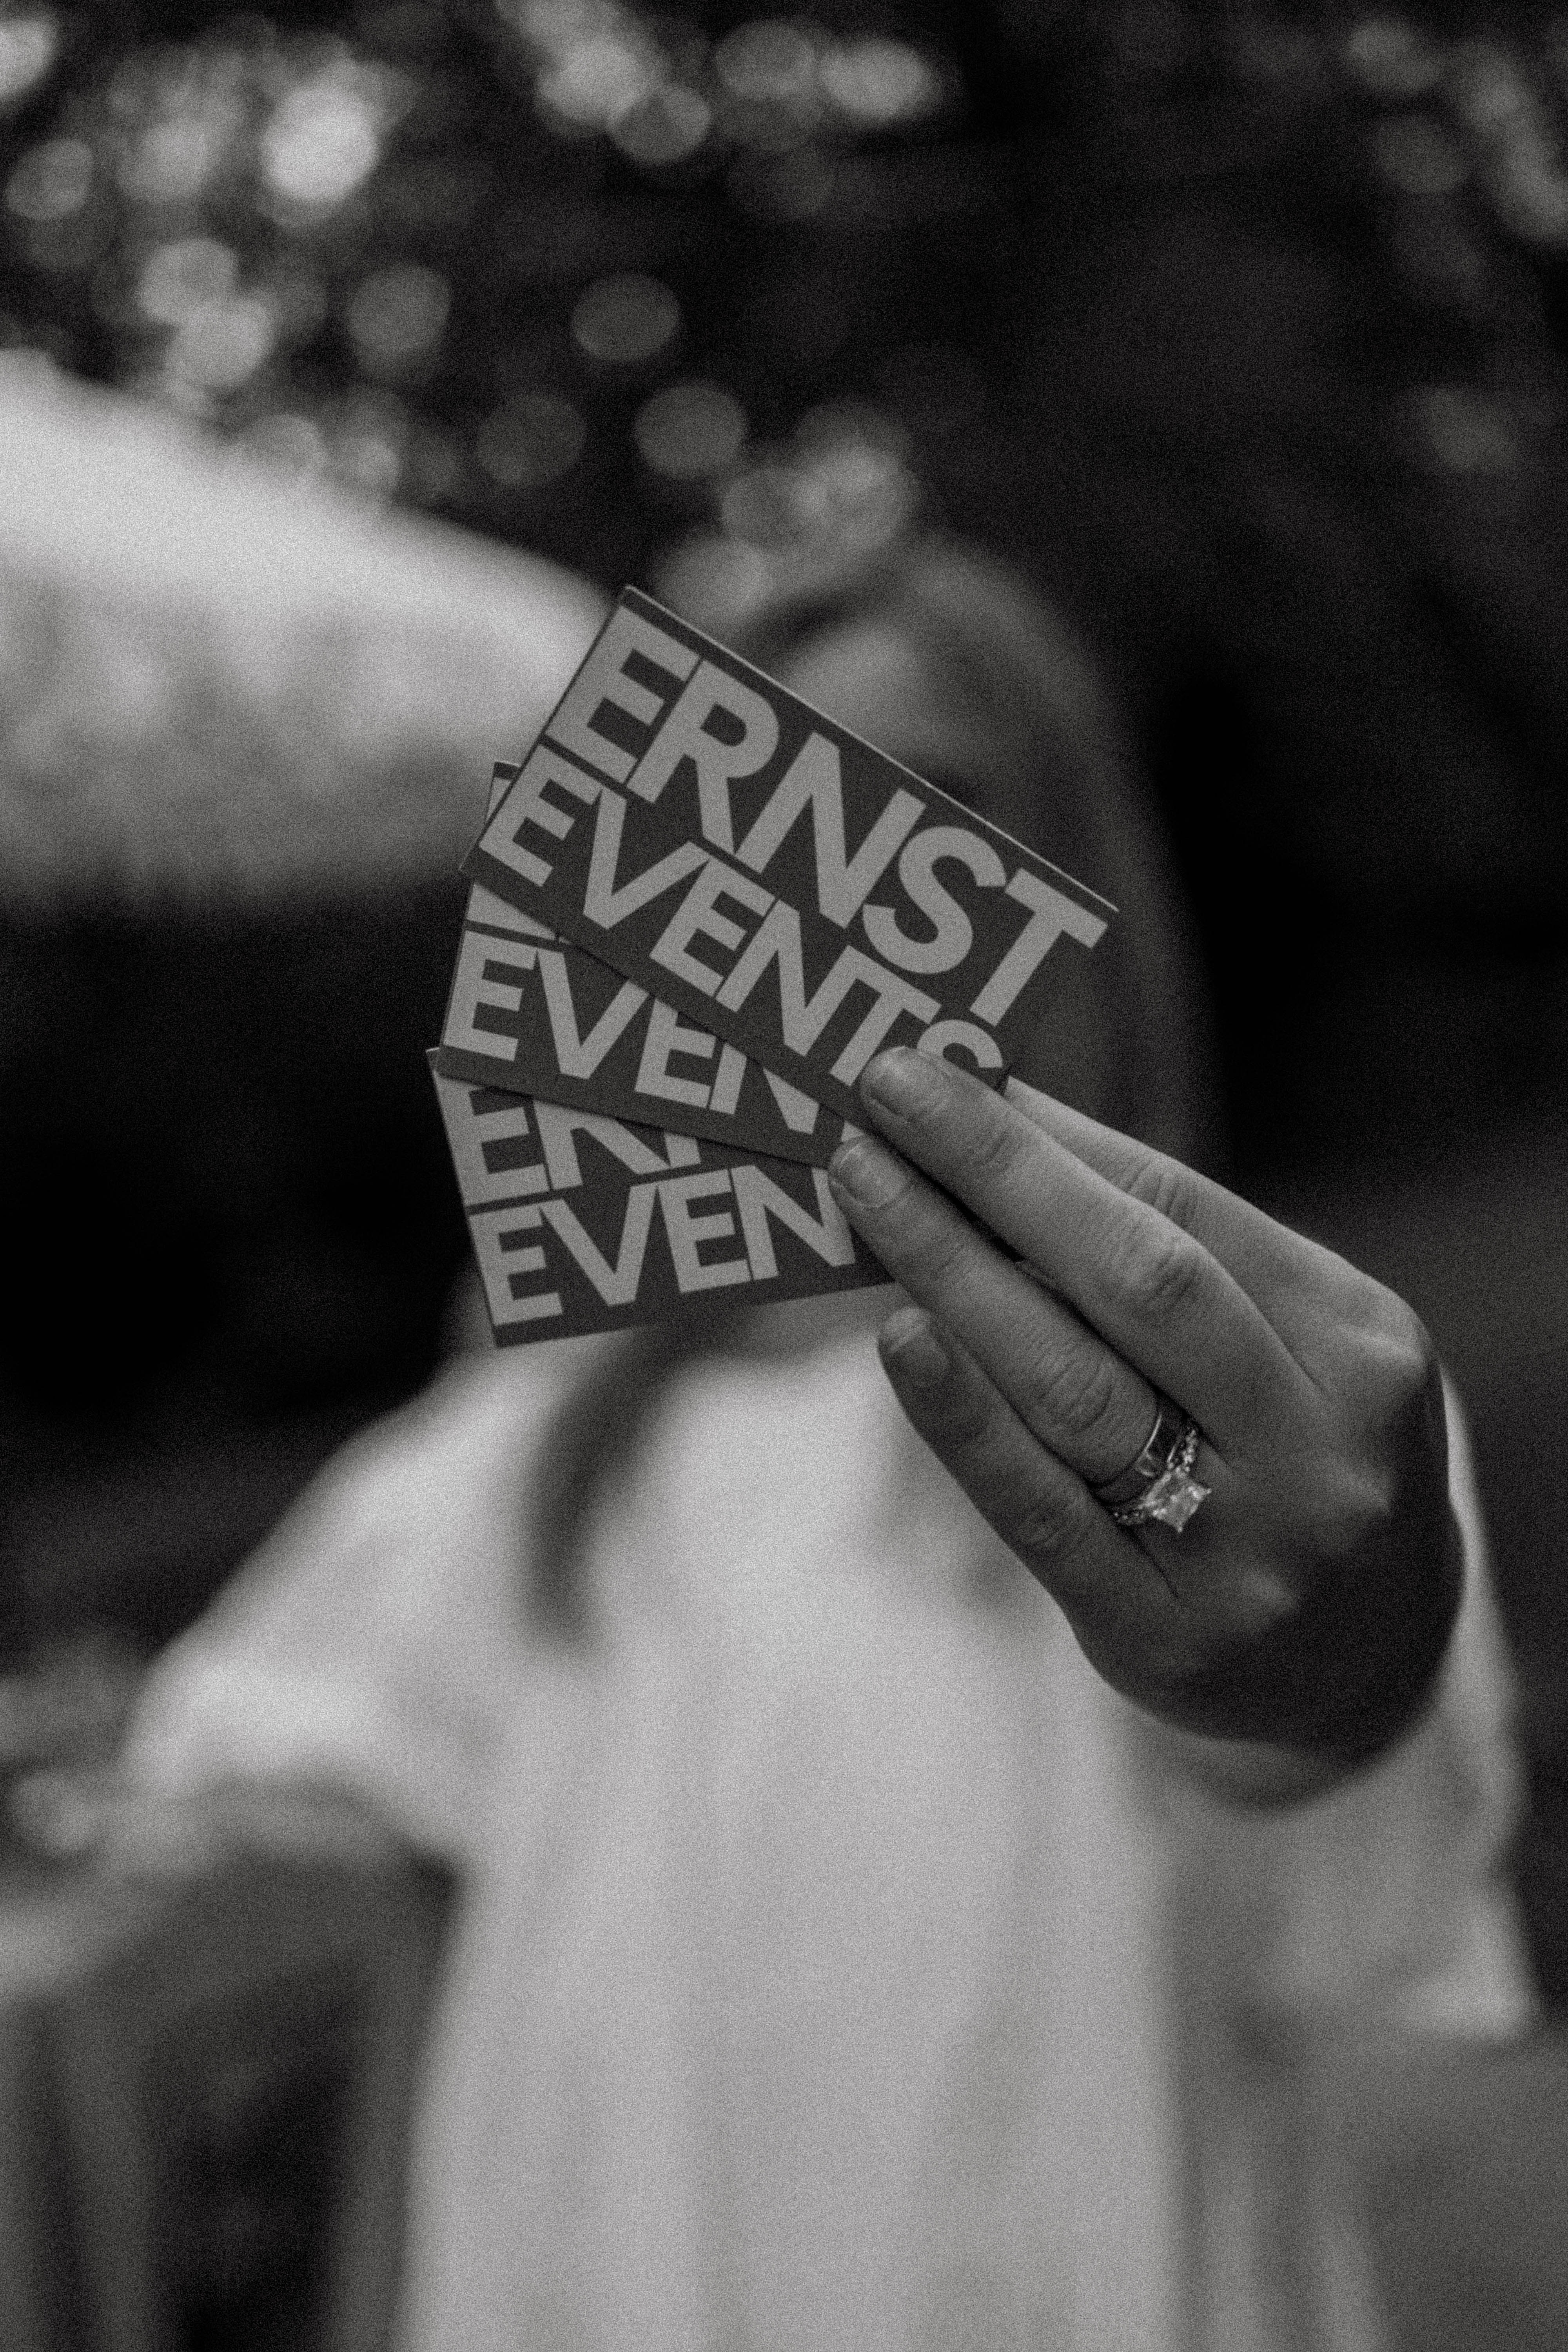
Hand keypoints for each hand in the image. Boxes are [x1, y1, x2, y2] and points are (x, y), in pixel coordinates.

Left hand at [827, 1050, 1461, 1794]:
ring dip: (955, 1271)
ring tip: (865, 1188)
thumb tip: (1001, 1126)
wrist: (1365, 1662)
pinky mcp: (1167, 1634)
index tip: (945, 1069)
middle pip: (1139, 1281)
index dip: (1054, 1136)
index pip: (1186, 1209)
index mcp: (1362, 1343)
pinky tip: (900, 1339)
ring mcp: (1250, 1550)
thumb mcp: (1282, 1347)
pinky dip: (963, 1418)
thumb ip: (1167, 1257)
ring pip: (1078, 1389)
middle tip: (885, 1089)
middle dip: (998, 1172)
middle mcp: (1320, 1445)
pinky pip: (1043, 1511)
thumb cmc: (1289, 1460)